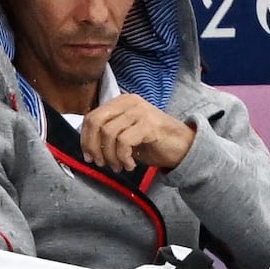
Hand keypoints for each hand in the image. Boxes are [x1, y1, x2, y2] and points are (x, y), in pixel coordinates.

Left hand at [69, 92, 198, 177]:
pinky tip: (130, 165)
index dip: (85, 139)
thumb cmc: (152, 143)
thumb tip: (87, 149)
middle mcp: (129, 102)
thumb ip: (107, 135)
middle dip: (93, 146)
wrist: (184, 146)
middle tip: (100, 163)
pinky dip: (123, 157)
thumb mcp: (125, 135)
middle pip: (96, 122)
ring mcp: (140, 111)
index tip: (89, 157)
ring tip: (119, 166)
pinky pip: (124, 141)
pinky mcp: (149, 124)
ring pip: (109, 133)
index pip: (91, 117)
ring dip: (110, 156)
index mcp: (120, 102)